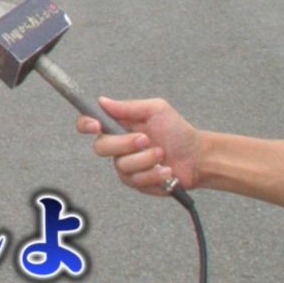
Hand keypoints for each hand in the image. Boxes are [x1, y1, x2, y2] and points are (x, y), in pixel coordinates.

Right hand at [76, 97, 202, 196]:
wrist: (197, 156)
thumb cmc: (178, 131)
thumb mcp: (156, 110)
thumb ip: (128, 106)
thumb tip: (102, 101)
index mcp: (118, 125)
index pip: (89, 124)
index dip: (86, 124)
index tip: (96, 125)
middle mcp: (117, 146)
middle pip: (101, 147)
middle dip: (125, 143)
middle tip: (146, 139)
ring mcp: (124, 165)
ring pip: (121, 164)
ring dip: (146, 159)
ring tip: (163, 155)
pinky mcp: (135, 182)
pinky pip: (136, 179)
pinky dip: (154, 174)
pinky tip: (166, 170)